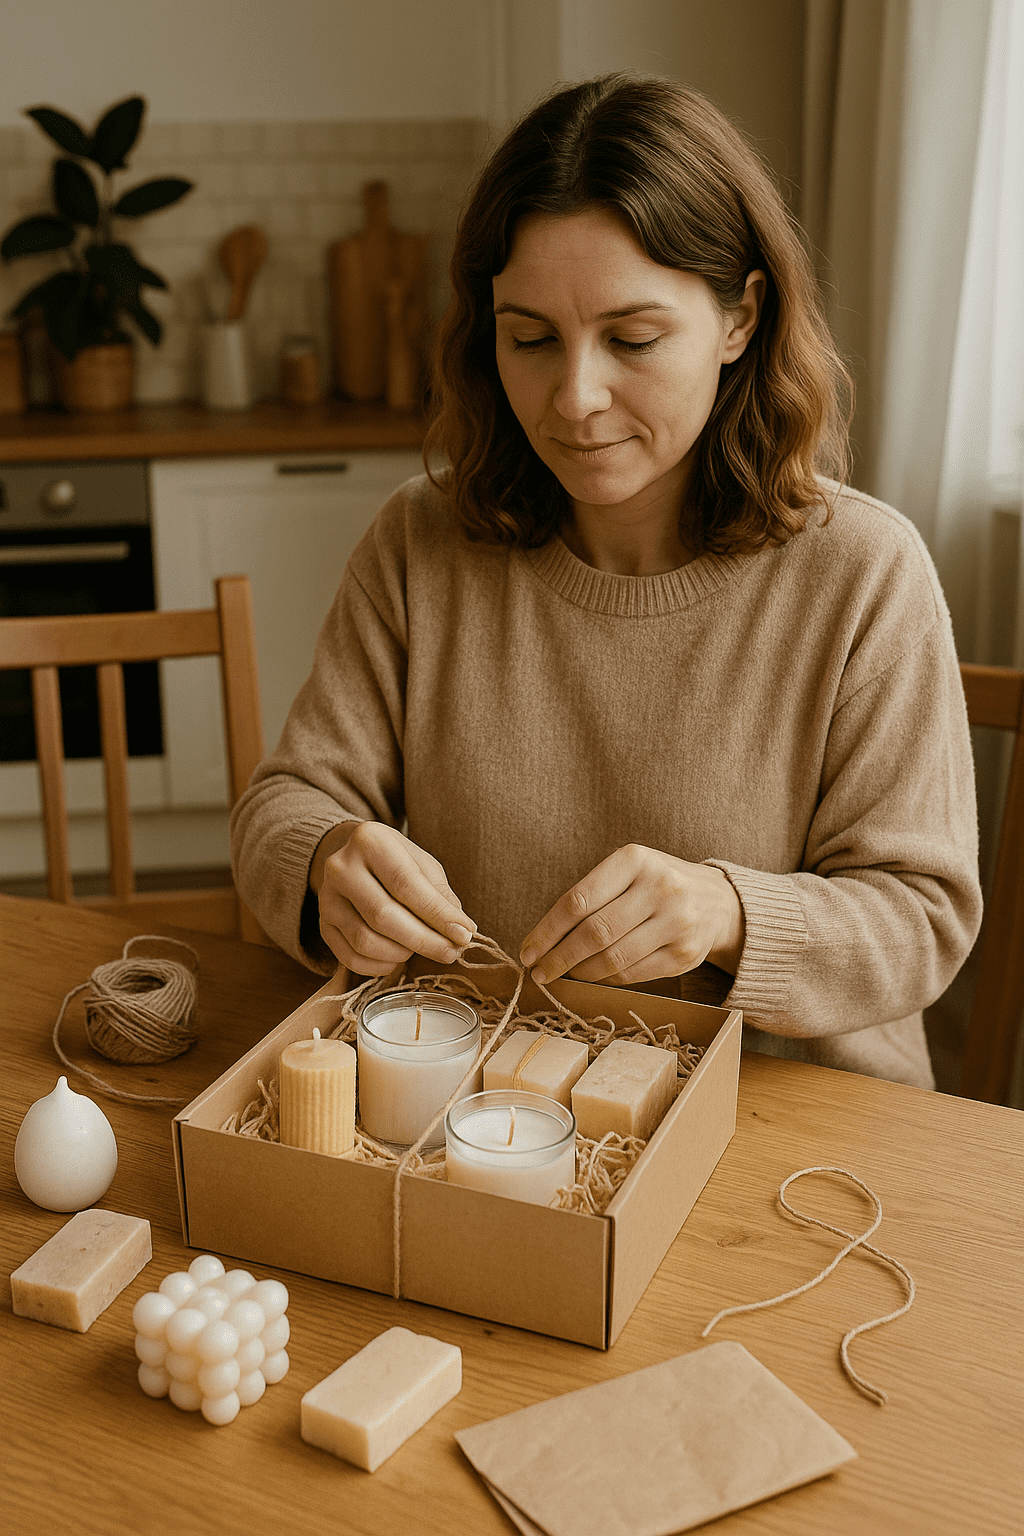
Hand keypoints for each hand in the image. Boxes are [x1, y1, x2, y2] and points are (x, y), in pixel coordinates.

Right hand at [310, 821, 475, 974]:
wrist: (355, 860)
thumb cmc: (397, 862)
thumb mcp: (422, 865)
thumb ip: (440, 895)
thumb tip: (461, 931)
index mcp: (370, 841)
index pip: (406, 884)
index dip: (437, 914)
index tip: (463, 935)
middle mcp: (341, 867)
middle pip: (383, 915)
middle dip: (424, 940)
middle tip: (450, 952)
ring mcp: (327, 898)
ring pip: (366, 940)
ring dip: (402, 953)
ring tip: (421, 948)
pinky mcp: (323, 924)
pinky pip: (350, 957)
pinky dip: (380, 966)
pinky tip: (398, 958)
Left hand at [519, 844, 743, 986]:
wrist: (717, 901)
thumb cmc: (655, 885)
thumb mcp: (627, 872)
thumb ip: (591, 897)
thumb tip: (542, 941)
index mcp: (635, 859)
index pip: (578, 900)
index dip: (547, 931)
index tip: (528, 951)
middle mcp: (659, 887)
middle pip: (594, 933)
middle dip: (559, 958)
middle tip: (539, 972)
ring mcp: (676, 922)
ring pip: (612, 958)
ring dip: (580, 972)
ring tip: (564, 975)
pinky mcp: (685, 954)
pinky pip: (633, 974)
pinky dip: (606, 979)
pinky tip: (593, 977)